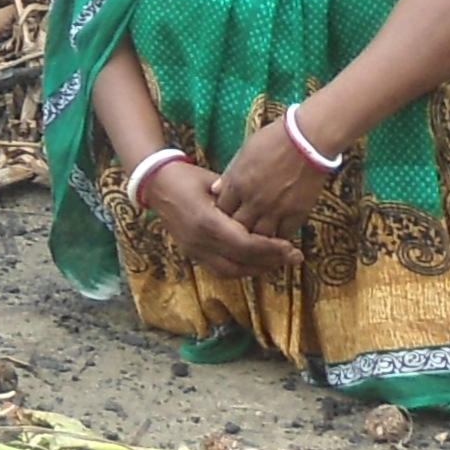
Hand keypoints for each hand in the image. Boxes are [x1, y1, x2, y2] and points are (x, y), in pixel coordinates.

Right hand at [140, 154, 285, 271]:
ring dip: (257, 269)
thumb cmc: (188, 177)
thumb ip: (240, 198)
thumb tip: (270, 208)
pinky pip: (220, 269)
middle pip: (241, 263)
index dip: (270, 249)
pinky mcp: (192, 254)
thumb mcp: (216, 181)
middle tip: (294, 257)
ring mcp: (193, 251)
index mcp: (206, 221)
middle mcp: (199, 242)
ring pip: (231, 271)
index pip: (245, 244)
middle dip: (270, 262)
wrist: (156, 185)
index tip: (291, 247)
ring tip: (278, 261)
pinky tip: (257, 262)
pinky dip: (241, 269)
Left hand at [210, 106, 336, 248]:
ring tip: (257, 237)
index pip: (221, 209)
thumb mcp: (245, 151)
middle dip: (236, 228)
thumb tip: (215, 190)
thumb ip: (230, 173)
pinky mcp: (296, 214)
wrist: (308, 139)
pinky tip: (277, 236)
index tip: (226, 212)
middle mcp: (253, 200)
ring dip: (257, 237)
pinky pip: (284, 235)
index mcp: (237, 183)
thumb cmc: (274, 139)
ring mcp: (275, 209)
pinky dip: (279, 237)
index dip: (222, 212)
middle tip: (240, 228)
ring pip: (259, 236)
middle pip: (238, 227)